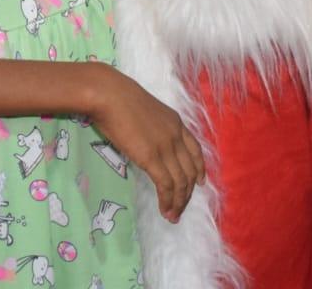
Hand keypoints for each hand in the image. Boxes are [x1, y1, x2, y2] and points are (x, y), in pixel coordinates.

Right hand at [89, 70, 206, 223]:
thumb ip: (153, 127)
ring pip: (181, 181)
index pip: (196, 150)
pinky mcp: (151, 157)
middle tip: (180, 209)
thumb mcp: (146, 111)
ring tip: (173, 216)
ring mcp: (165, 146)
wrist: (110, 94)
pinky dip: (168, 200)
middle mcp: (176, 135)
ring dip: (178, 202)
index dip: (200, 169)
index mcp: (176, 122)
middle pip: (190, 170)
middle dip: (188, 193)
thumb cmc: (120, 99)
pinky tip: (164, 209)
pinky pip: (166, 185)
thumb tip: (147, 140)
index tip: (200, 182)